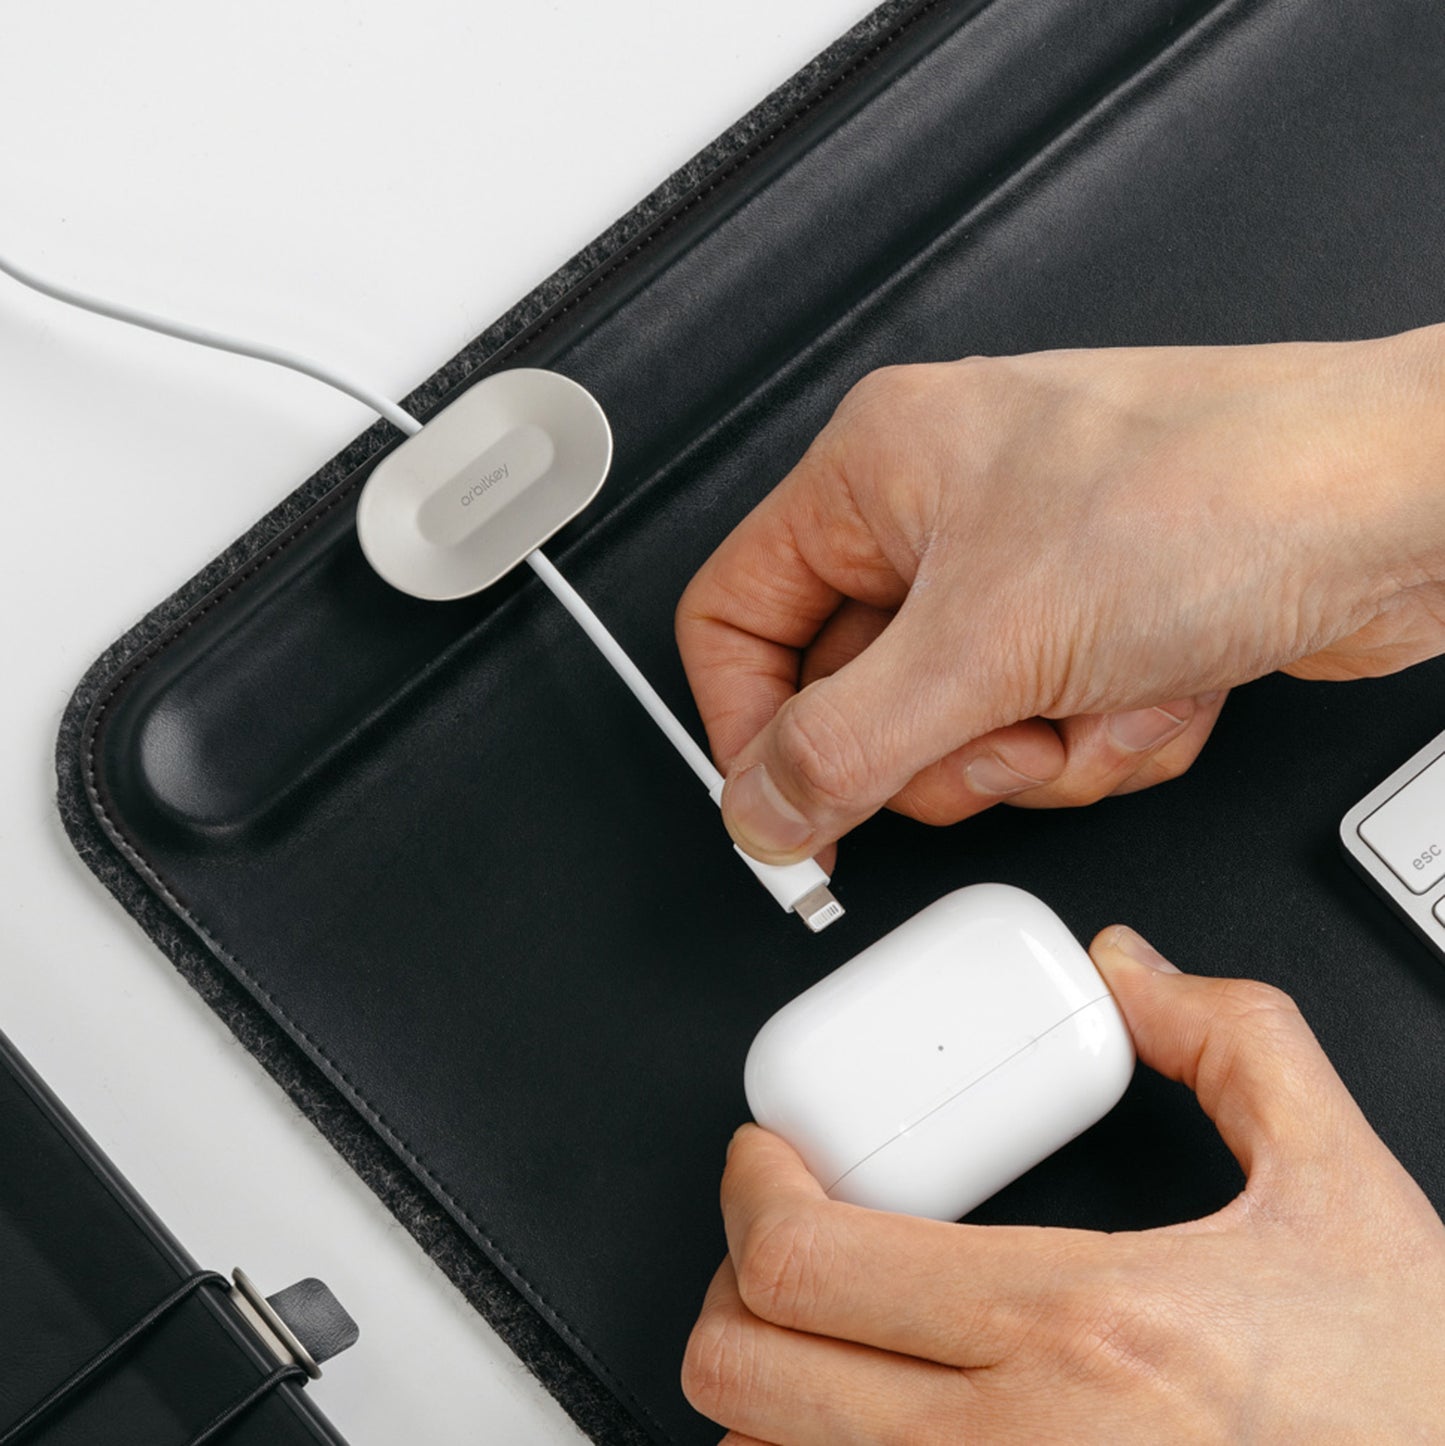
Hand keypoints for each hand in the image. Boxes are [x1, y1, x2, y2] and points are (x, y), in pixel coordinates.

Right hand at [676, 329, 1444, 865]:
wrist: (1411, 506)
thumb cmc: (1228, 490)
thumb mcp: (990, 644)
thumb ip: (844, 746)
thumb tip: (758, 807)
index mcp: (878, 470)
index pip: (736, 618)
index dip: (748, 729)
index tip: (786, 812)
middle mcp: (941, 516)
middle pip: (853, 697)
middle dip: (943, 749)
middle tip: (1000, 734)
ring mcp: (1023, 574)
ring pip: (955, 733)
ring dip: (1040, 749)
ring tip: (1104, 690)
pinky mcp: (1094, 625)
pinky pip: (1046, 732)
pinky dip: (1108, 739)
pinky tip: (1163, 683)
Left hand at [681, 929, 1444, 1442]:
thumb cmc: (1404, 1398)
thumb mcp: (1339, 1182)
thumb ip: (1229, 1042)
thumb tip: (1132, 972)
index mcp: (1079, 1324)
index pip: (808, 1258)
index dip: (749, 1190)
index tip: (766, 1158)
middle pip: (747, 1370)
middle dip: (732, 1284)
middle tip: (777, 1236)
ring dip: (768, 1386)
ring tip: (820, 1327)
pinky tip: (871, 1419)